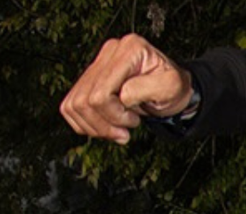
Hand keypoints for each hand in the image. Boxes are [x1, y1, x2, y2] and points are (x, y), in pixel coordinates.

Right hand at [60, 34, 193, 144]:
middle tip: (124, 131)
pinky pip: (71, 106)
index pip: (101, 93)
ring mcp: (97, 65)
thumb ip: (145, 89)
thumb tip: (122, 96)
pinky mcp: (89, 79)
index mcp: (129, 50)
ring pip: (74, 105)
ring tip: (116, 130)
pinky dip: (85, 123)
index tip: (134, 120)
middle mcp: (109, 53)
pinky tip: (104, 126)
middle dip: (104, 124)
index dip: (114, 115)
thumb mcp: (171, 87)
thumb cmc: (174, 87)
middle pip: (84, 101)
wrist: (173, 88)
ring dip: (94, 126)